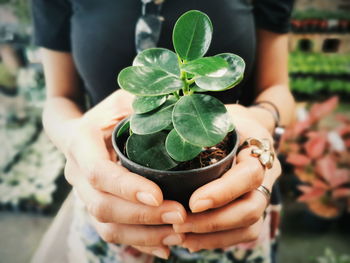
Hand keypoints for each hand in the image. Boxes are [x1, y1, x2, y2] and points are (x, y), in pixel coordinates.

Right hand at [63, 90, 186, 258]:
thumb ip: (144, 104)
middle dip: (142, 217)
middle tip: (180, 216)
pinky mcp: (95, 206)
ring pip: (106, 226)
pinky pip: (112, 232)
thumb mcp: (124, 99)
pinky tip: (164, 246)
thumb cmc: (108, 112)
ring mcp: (84, 194)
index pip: (99, 172)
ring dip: (143, 235)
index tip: (159, 196)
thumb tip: (182, 114)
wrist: (80, 130)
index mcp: (81, 143)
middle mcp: (77, 173)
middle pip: (102, 206)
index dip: (127, 187)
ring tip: (178, 234)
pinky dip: (138, 242)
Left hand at [173, 105, 280, 251]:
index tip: (192, 202)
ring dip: (213, 236)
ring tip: (181, 236)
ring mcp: (261, 193)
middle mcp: (266, 174)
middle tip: (178, 224)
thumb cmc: (225, 118)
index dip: (223, 192)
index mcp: (257, 148)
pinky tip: (191, 241)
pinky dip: (218, 240)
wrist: (246, 127)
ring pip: (249, 226)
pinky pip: (243, 233)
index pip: (248, 175)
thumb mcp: (215, 112)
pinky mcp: (252, 207)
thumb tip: (150, 122)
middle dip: (213, 222)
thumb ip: (195, 121)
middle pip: (251, 209)